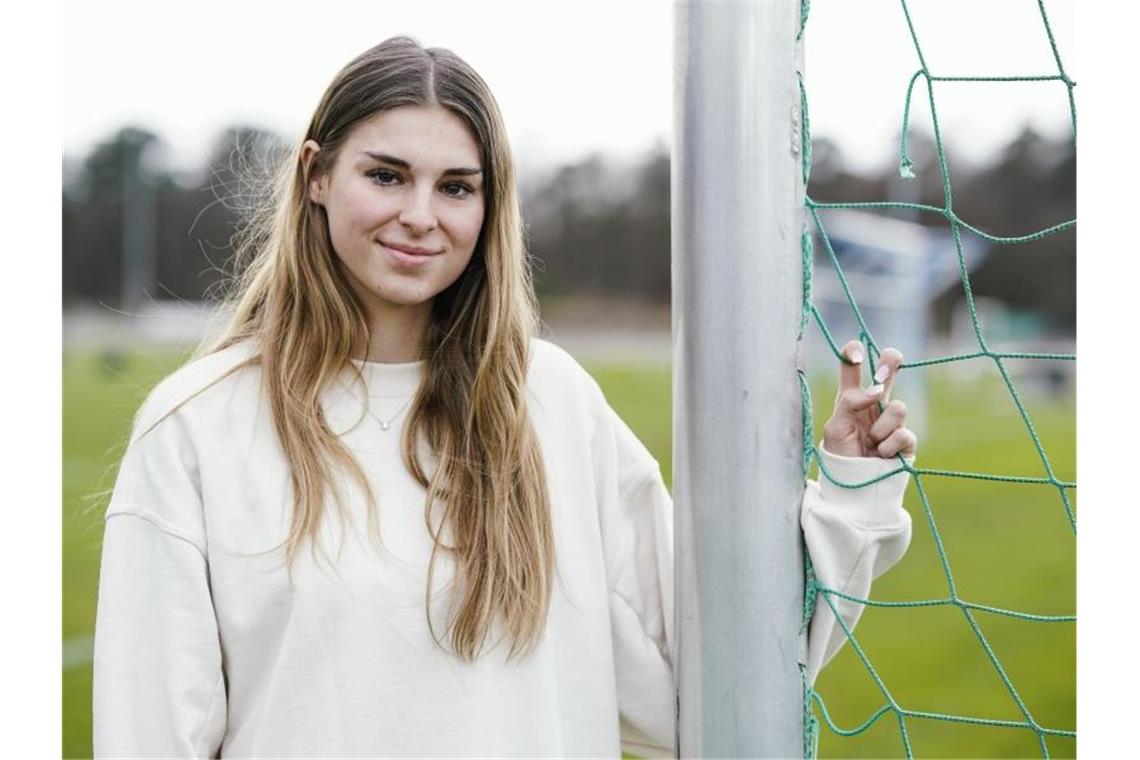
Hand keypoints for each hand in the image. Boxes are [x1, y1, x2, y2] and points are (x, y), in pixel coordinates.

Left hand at [822, 340, 917, 458]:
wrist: (855, 486)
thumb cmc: (841, 455)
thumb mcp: (835, 427)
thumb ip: (851, 402)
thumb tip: (878, 389)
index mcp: (851, 397)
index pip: (853, 368)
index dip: (854, 354)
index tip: (854, 352)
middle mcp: (873, 404)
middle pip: (888, 370)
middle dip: (891, 361)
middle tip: (887, 365)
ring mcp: (892, 420)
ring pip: (899, 407)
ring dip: (882, 427)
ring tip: (871, 442)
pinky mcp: (906, 439)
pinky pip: (904, 433)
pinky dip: (889, 445)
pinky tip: (881, 454)